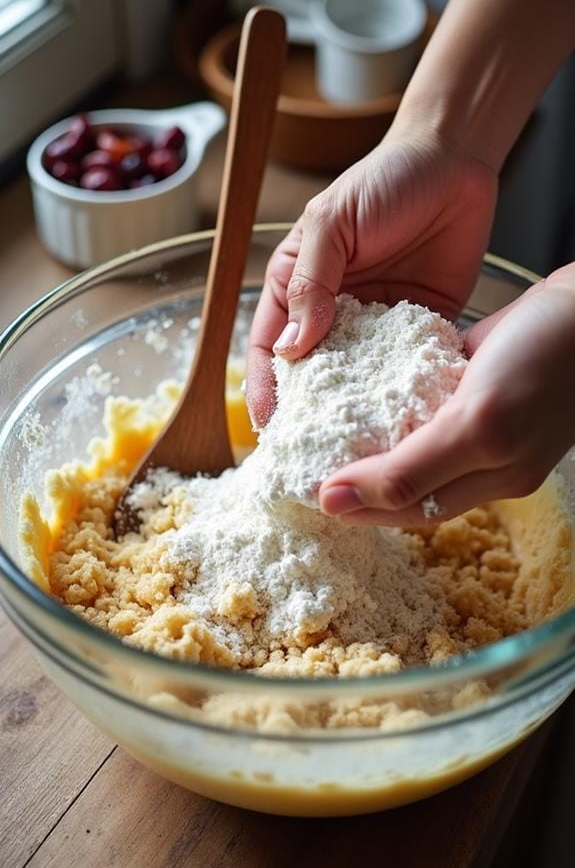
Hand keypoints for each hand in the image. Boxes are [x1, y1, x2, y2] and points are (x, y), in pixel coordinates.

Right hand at [246, 127, 496, 426]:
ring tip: (358, 447)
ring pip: (357, 381)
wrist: (455, 161)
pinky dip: (402, 393)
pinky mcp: (417, 331)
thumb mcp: (331, 225)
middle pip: (311, 374)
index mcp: (296, 288)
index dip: (265, 387)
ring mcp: (374, 327)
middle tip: (314, 452)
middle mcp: (331, 314)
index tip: (272, 424)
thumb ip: (310, 284)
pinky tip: (404, 419)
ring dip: (356, 410)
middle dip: (310, 411)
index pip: (269, 346)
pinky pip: (404, 370)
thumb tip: (291, 348)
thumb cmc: (383, 181)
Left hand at [318, 264, 574, 525]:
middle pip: (410, 481)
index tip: (307, 490)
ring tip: (324, 431)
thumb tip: (336, 503)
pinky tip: (365, 389)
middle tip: (304, 464)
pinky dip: (395, 400)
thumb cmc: (547, 360)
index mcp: (490, 478)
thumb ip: (412, 471)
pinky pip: (430, 401)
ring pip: (417, 441)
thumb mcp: (477, 424)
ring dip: (373, 439)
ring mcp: (487, 419)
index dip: (359, 505)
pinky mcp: (481, 380)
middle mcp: (487, 457)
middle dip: (359, 478)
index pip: (409, 507)